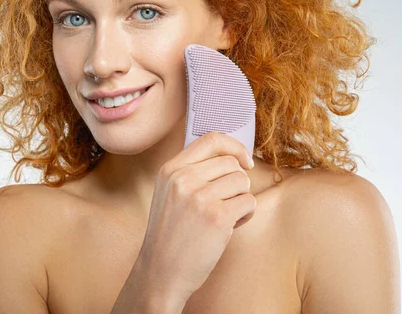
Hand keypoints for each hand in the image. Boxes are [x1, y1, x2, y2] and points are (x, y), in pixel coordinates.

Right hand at [137, 131, 255, 304]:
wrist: (161, 271)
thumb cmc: (170, 234)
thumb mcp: (169, 193)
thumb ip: (191, 171)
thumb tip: (230, 155)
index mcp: (170, 170)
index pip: (211, 139)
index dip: (234, 146)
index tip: (243, 160)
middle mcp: (183, 179)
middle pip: (231, 162)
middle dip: (236, 182)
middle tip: (224, 203)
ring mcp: (200, 197)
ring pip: (242, 181)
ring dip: (241, 199)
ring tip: (224, 216)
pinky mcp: (217, 217)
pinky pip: (249, 202)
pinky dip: (245, 215)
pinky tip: (229, 227)